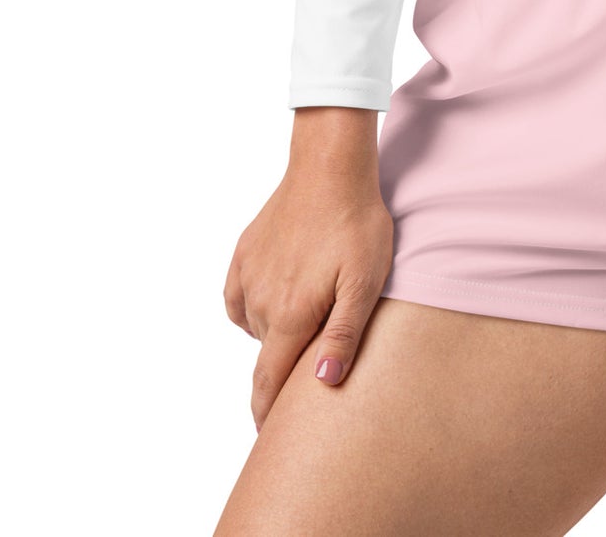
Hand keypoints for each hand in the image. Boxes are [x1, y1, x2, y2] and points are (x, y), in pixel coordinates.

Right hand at [222, 106, 393, 429]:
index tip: (271, 438)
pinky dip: (256, 308)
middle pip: (268, 354)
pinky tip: (278, 299)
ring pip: (257, 326)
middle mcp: (261, 301)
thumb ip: (343, 334)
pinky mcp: (244, 254)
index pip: (270, 382)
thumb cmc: (356, 223)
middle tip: (308, 371)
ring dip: (275, 334)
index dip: (269, 414)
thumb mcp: (365, 281)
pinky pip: (241, 299)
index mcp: (290, 315)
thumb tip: (323, 381)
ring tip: (307, 320)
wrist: (329, 166)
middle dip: (282, 369)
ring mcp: (248, 276)